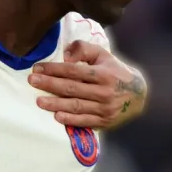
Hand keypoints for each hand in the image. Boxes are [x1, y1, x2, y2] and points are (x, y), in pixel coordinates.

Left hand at [29, 40, 146, 129]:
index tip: (37, 68)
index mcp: (104, 74)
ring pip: (76, 106)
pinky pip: (84, 121)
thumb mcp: (103, 55)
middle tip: (32, 81)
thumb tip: (65, 56)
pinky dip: (70, 119)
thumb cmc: (115, 72)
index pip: (74, 71)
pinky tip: (56, 116)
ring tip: (39, 100)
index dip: (54, 69)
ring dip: (56, 104)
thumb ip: (84, 49)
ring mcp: (105, 108)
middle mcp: (105, 92)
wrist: (139, 95)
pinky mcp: (104, 122)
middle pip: (72, 88)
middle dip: (50, 84)